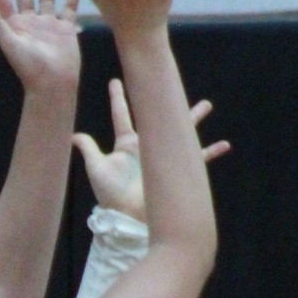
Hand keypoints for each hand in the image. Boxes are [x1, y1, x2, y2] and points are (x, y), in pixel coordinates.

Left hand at [72, 78, 229, 220]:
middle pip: (157, 117)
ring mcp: (161, 157)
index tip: (116, 81)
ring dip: (192, 119)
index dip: (118, 99)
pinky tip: (224, 145)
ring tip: (206, 105)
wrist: (128, 217)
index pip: (122, 115)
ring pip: (179, 132)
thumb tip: (74, 135)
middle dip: (163, 101)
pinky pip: (195, 158)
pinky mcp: (174, 170)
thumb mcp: (97, 169)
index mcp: (126, 144)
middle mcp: (146, 146)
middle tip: (171, 84)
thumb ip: (89, 150)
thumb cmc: (110, 195)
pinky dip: (209, 152)